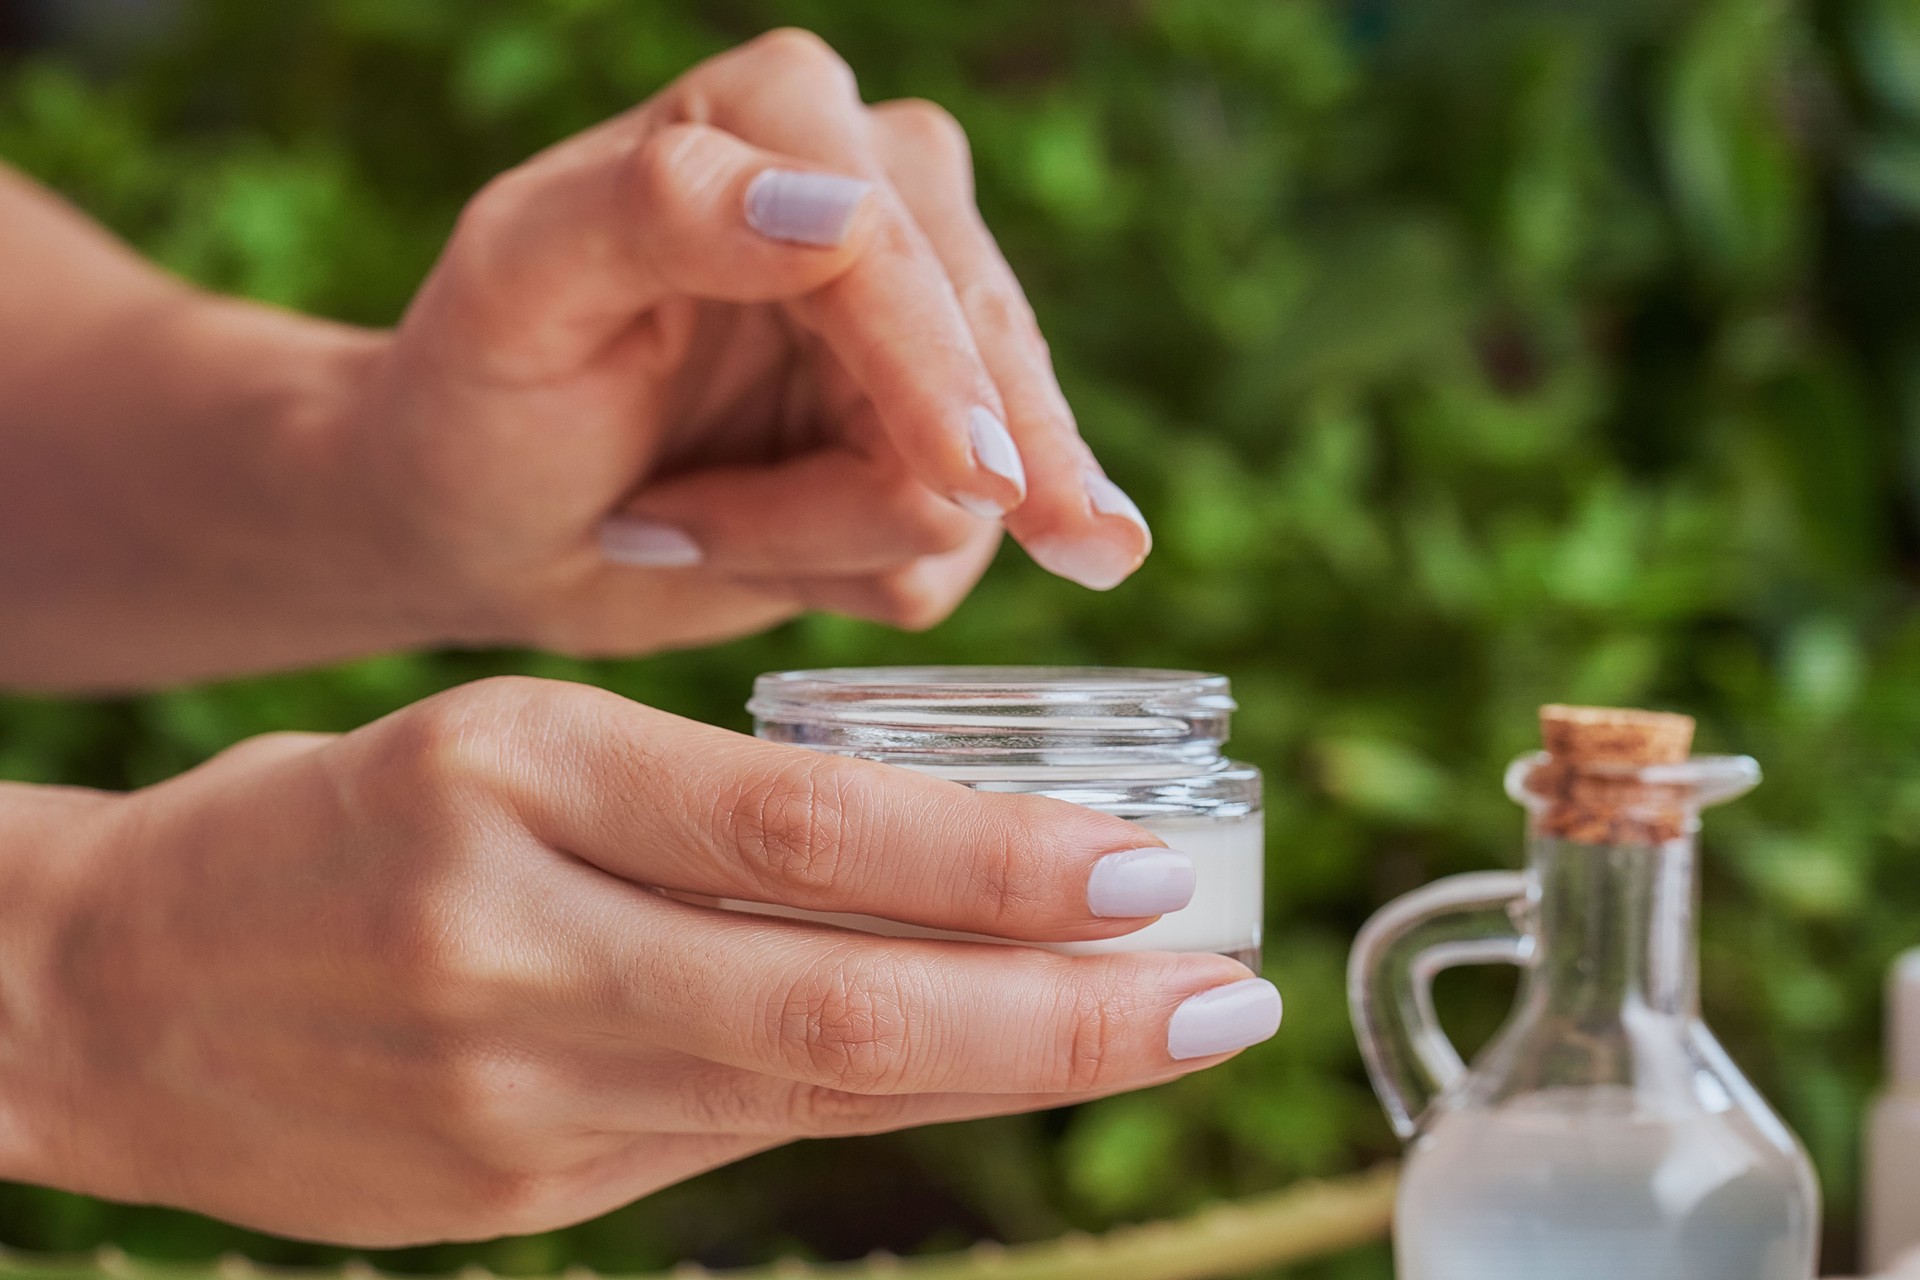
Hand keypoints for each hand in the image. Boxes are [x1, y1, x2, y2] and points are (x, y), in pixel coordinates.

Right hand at [5, 678, 1277, 1244]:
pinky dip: (887, 1110)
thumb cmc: (344, 826)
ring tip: (1150, 1032)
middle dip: (1057, 1015)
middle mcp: (514, 942)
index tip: (1151, 871)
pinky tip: (987, 1076)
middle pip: (836, 1002)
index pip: (798, 830)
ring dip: (1004, 1072)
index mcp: (511, 774)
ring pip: (816, 1093)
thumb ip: (707, 815)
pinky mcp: (516, 1198)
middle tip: (1221, 995)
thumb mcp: (511, 743)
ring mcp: (513, 1096)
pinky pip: (747, 1147)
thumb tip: (946, 867)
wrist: (125, 991)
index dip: (994, 863)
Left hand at [338, 28, 1150, 655]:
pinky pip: (951, 557)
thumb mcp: (517, 290)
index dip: (937, 374)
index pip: (907, 254)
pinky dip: (839, 576)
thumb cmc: (477, 396)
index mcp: (785, 116)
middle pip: (990, 369)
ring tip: (678, 523)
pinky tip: (741, 547)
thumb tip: (847, 213)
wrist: (479, 521)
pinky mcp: (928, 447)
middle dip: (914, 484)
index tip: (968, 485)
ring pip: (979, 486)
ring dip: (821, 540)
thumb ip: (659, 210)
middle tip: (894, 548)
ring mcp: (920, 334)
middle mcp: (883, 197)